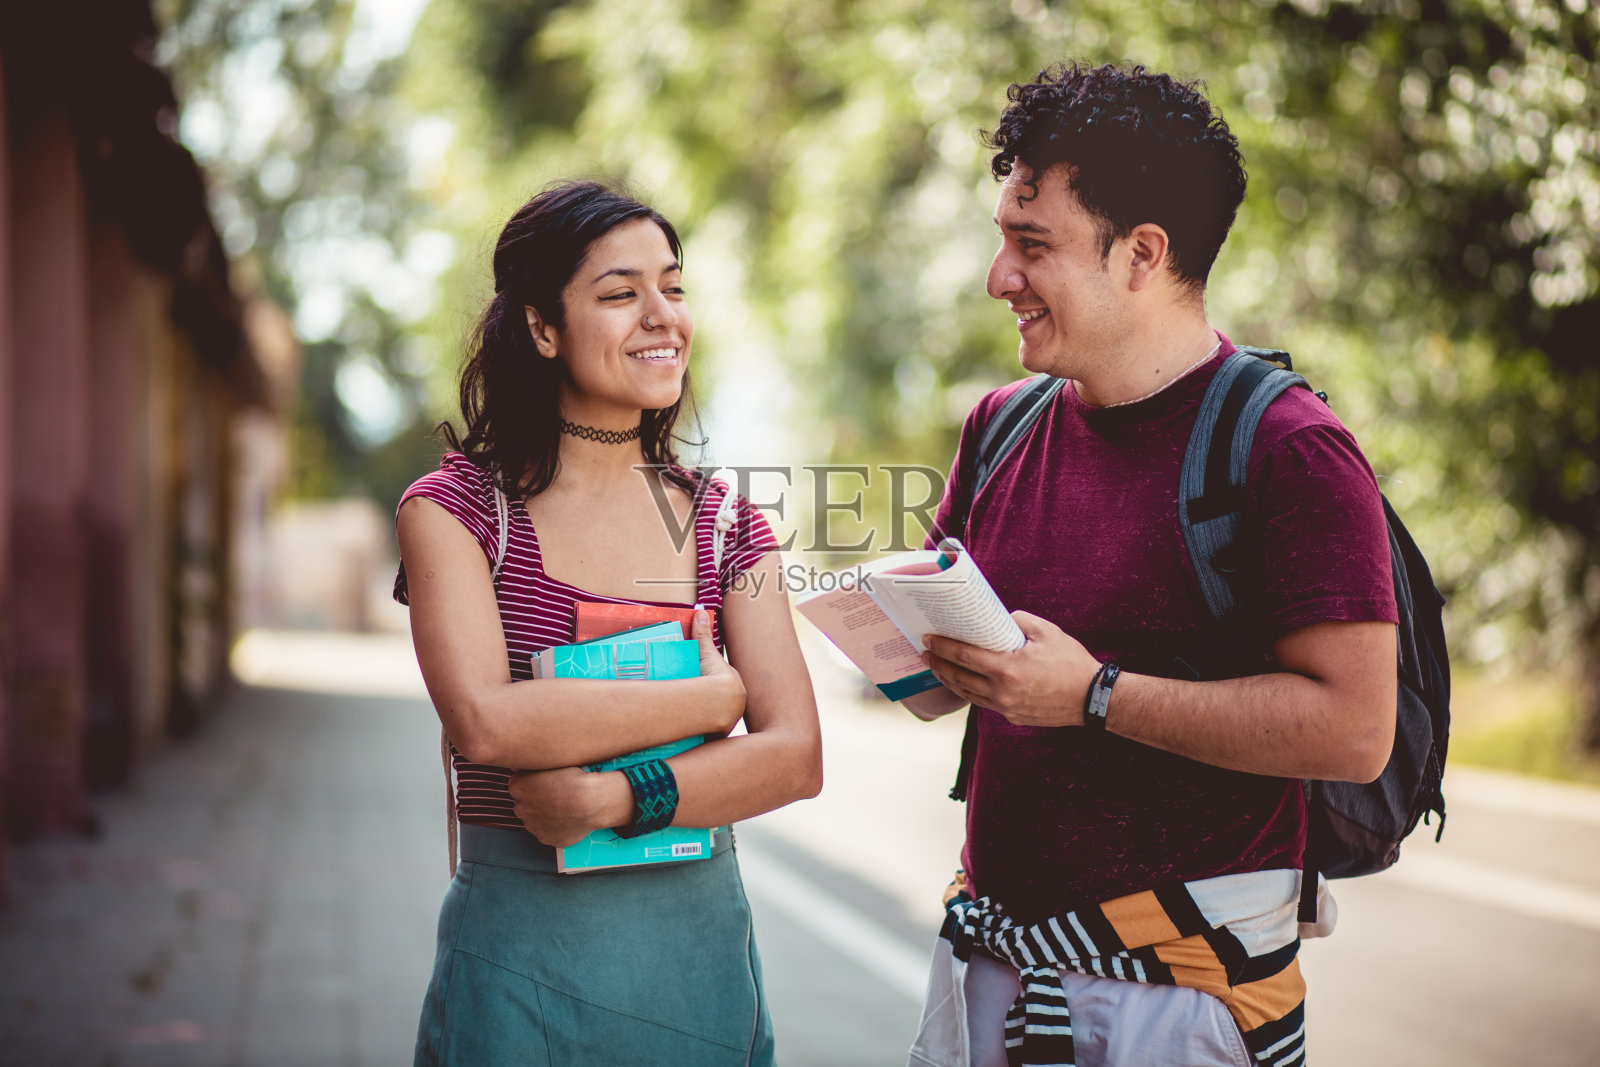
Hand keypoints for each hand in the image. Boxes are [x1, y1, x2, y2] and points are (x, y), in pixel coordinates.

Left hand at [508, 766, 629, 847]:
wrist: (590, 802)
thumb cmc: (574, 779)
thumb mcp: (551, 762)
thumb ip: (532, 764)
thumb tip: (520, 764)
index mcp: (518, 786)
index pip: (518, 784)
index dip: (534, 783)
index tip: (547, 782)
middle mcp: (520, 808)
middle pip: (524, 804)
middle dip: (536, 801)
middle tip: (556, 795)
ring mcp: (533, 826)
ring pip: (535, 820)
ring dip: (545, 815)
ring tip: (565, 808)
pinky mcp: (545, 839)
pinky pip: (548, 833)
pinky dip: (556, 828)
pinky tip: (568, 819)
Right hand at [693, 608, 745, 733]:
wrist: (718, 703)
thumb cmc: (714, 675)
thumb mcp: (706, 653)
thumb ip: (702, 634)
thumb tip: (701, 610)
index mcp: (736, 686)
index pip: (726, 684)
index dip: (716, 684)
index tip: (706, 685)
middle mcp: (737, 704)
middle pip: (725, 702)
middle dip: (716, 703)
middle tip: (701, 703)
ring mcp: (731, 720)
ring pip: (721, 718)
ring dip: (712, 720)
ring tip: (695, 720)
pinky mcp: (721, 734)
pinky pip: (712, 733)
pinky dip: (706, 733)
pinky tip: (696, 734)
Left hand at [922, 611, 1100, 727]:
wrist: (1092, 698)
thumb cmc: (1071, 662)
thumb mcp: (1045, 631)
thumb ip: (1017, 621)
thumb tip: (998, 620)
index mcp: (1006, 669)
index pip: (963, 657)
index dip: (942, 647)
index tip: (928, 639)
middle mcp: (1001, 693)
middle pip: (958, 678)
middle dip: (938, 664)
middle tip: (925, 652)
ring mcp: (1006, 708)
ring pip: (968, 694)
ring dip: (950, 680)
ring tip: (939, 668)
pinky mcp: (1013, 717)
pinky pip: (984, 703)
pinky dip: (970, 692)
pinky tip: (966, 682)